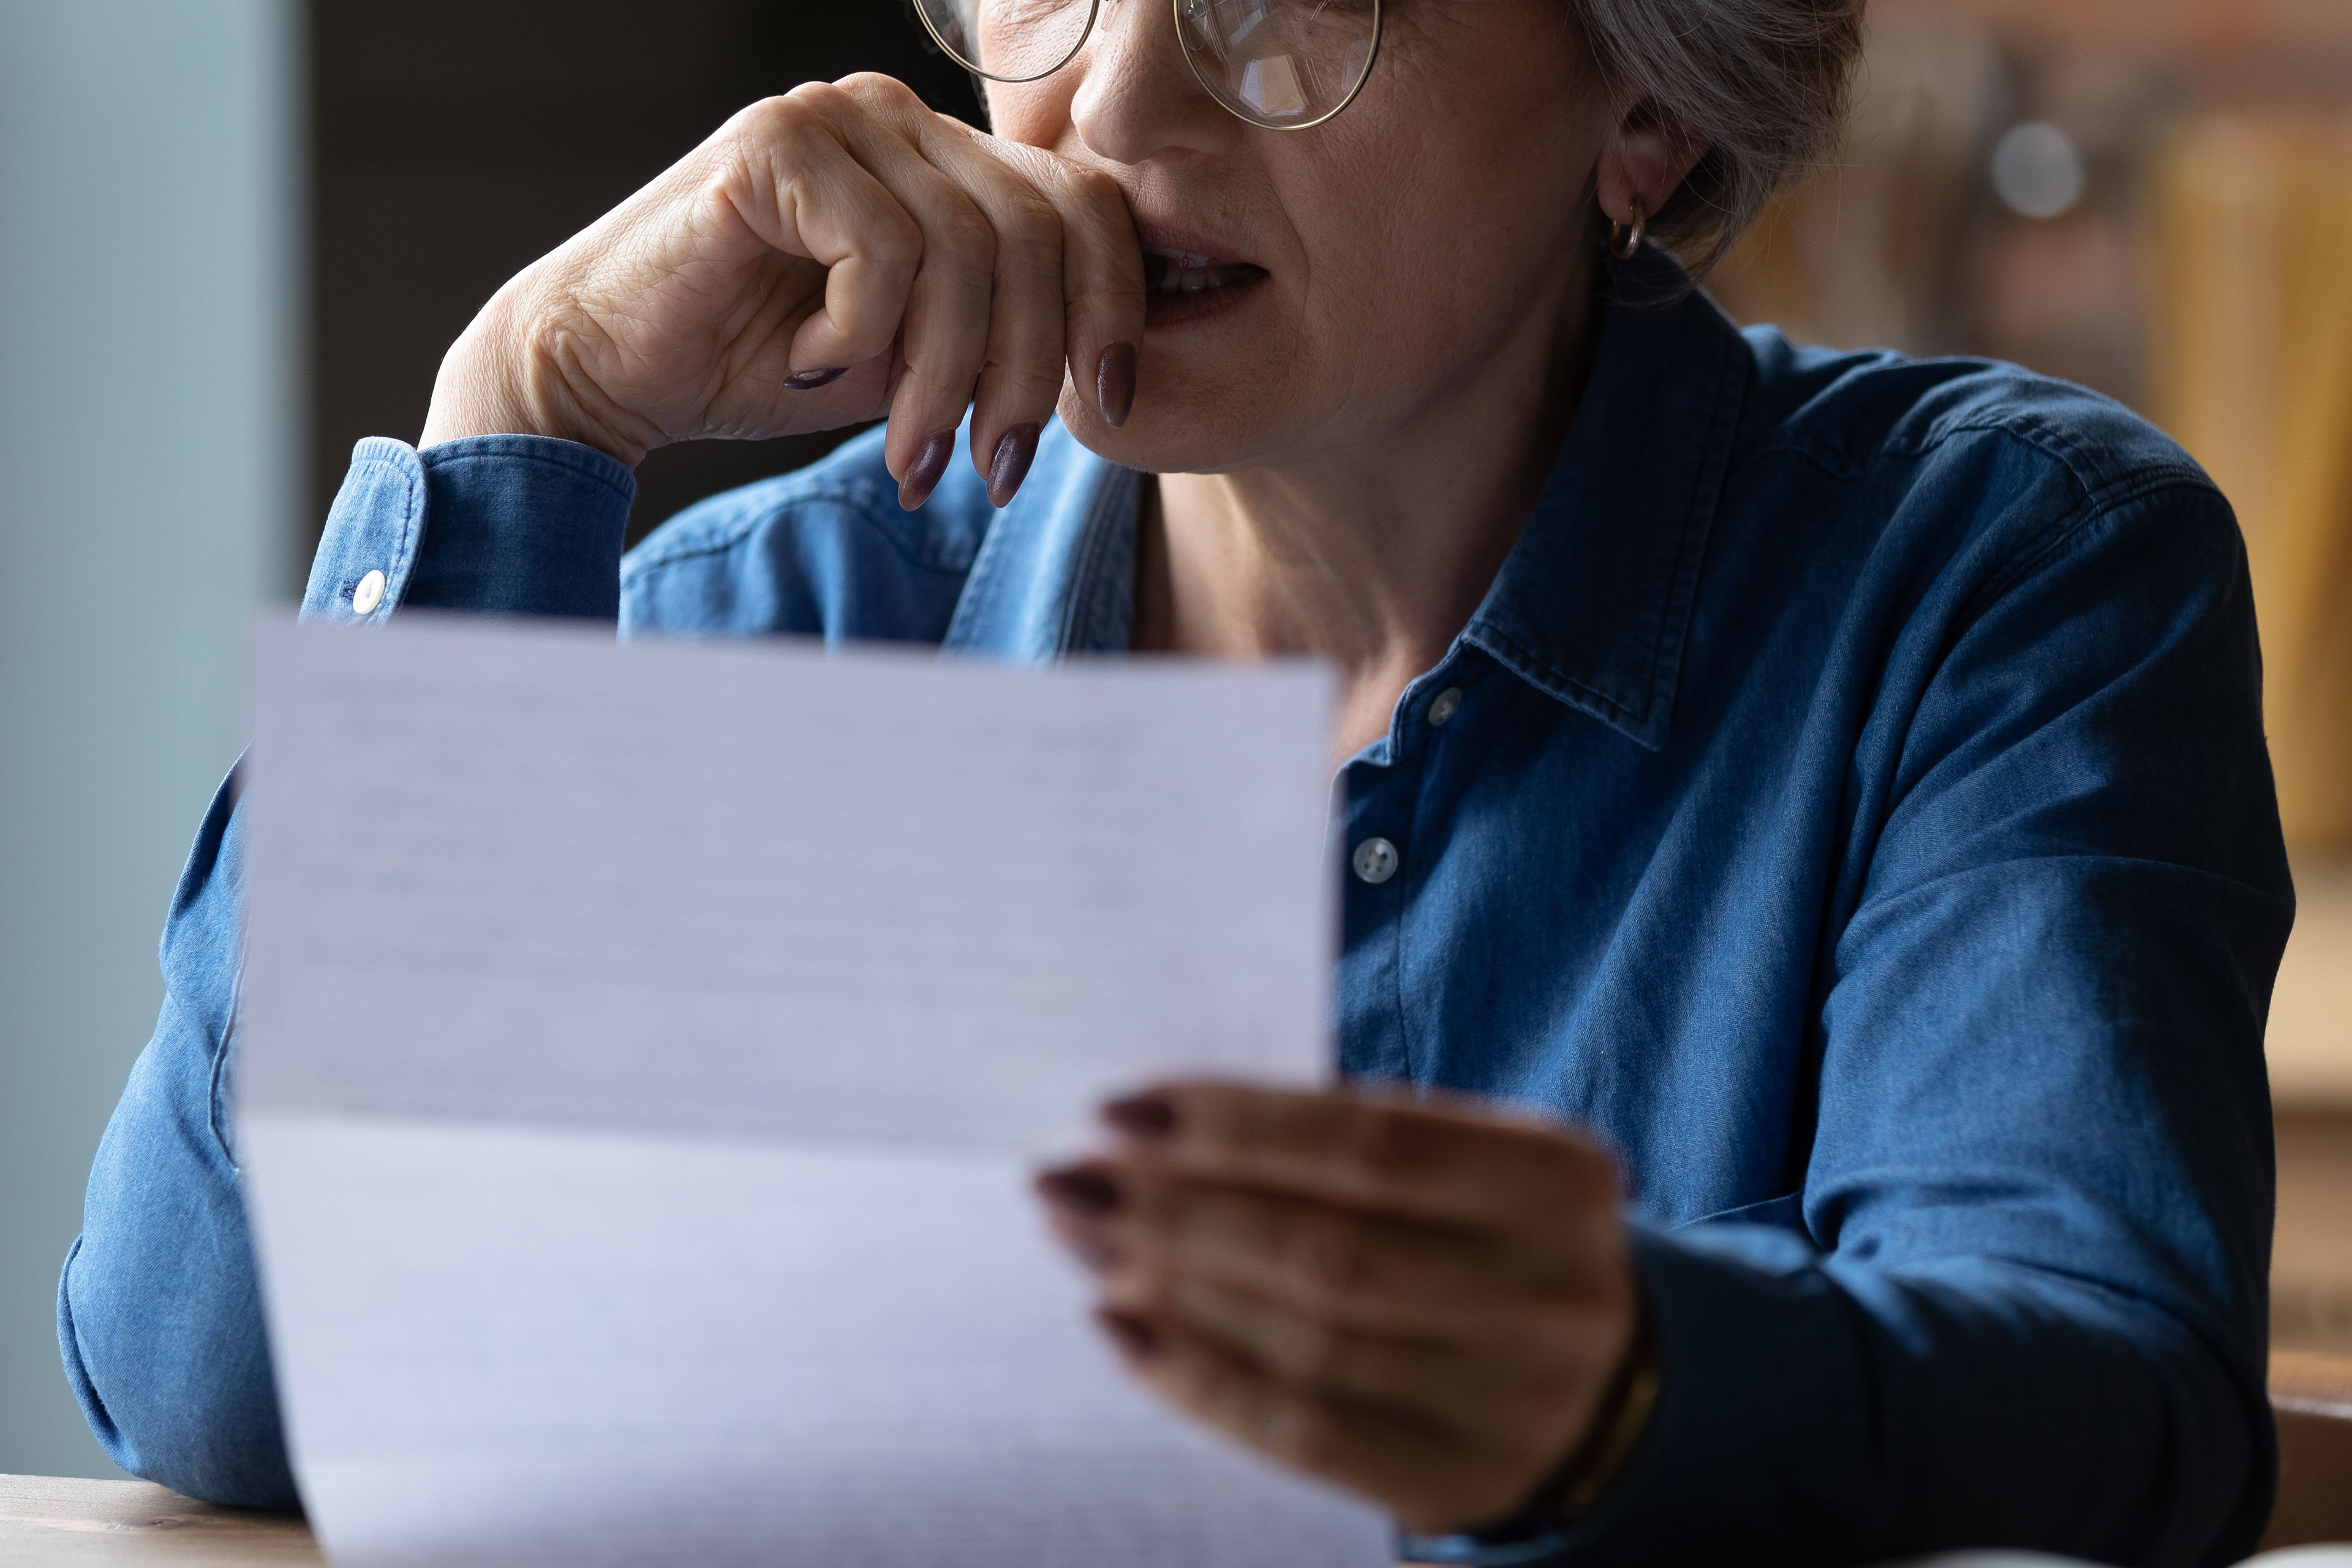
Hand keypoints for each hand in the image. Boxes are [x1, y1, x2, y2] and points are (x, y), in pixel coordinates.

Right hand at [418, 74, 1144, 509]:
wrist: (611, 371)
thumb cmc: (762, 365)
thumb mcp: (918, 358)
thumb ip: (1003, 336)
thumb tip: (1116, 373)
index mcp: (944, 154)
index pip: (1083, 205)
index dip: (1113, 310)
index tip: (1110, 409)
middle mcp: (896, 115)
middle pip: (1036, 232)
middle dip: (1027, 373)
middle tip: (992, 470)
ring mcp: (834, 116)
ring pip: (965, 252)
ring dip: (943, 379)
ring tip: (906, 451)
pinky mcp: (772, 145)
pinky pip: (881, 250)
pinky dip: (858, 335)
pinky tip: (806, 361)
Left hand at [1037, 1082, 1636, 1534]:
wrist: (1600, 1386)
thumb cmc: (1481, 1240)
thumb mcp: (1459, 1170)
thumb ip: (1338, 1148)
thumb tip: (1145, 1134)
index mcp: (1556, 1176)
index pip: (1366, 1140)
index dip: (1232, 1124)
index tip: (1117, 1110)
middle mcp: (1549, 1289)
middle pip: (1326, 1248)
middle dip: (1175, 1211)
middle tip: (1067, 1180)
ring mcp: (1512, 1398)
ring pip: (1306, 1343)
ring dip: (1170, 1289)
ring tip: (1082, 1244)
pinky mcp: (1459, 1479)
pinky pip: (1304, 1432)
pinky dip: (1199, 1380)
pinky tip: (1123, 1332)